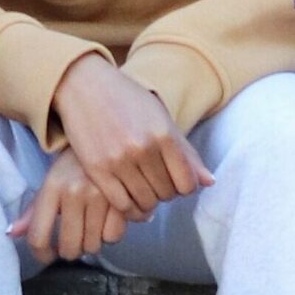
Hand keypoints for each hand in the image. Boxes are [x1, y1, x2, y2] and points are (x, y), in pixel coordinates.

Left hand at [9, 148, 125, 267]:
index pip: (38, 237)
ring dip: (90, 242)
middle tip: (72, 239)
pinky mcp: (121, 200)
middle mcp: (74, 192)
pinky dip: (109, 235)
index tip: (48, 255)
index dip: (41, 254)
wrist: (104, 138)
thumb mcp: (50, 182)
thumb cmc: (73, 166)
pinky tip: (106, 220)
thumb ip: (33, 211)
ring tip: (90, 226)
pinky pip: (113, 238)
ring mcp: (99, 197)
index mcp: (52, 187)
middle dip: (69, 250)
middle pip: (69, 248)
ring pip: (92, 246)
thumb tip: (11, 233)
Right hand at [51, 53, 210, 221]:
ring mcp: (119, 160)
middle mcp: (143, 148)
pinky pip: (122, 205)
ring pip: (146, 203)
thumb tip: (210, 183)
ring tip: (142, 189)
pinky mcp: (97, 169)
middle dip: (164, 192)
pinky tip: (128, 199)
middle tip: (154, 181)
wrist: (85, 85)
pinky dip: (129, 209)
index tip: (174, 180)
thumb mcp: (161, 117)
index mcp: (164, 133)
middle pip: (166, 194)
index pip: (187, 183)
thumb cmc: (127, 100)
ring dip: (147, 202)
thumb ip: (186, 152)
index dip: (184, 187)